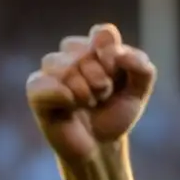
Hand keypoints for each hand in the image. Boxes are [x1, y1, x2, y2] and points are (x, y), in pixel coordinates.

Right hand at [26, 24, 155, 164]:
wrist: (100, 145)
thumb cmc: (115, 114)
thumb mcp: (138, 93)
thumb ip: (142, 69)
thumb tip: (121, 54)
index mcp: (96, 48)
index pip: (103, 33)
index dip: (111, 53)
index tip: (115, 72)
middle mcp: (71, 54)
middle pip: (84, 52)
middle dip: (101, 81)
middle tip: (102, 97)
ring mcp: (51, 71)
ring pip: (64, 66)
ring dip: (84, 92)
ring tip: (88, 104)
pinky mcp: (36, 89)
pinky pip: (44, 84)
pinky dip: (63, 97)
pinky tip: (70, 107)